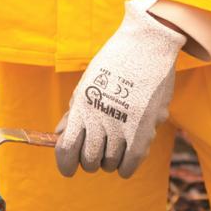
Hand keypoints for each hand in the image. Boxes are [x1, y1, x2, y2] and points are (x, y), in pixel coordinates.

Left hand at [55, 0, 185, 178]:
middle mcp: (101, 118)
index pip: (67, 149)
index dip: (64, 164)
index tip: (68, 168)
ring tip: (113, 147)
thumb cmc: (115, 61)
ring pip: (110, 163)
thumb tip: (60, 136)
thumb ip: (74, 112)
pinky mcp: (147, 126)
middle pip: (89, 160)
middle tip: (95, 151)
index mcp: (83, 106)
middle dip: (89, 160)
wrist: (149, 42)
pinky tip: (125, 159)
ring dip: (109, 160)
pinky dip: (126, 166)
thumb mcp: (88, 83)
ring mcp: (125, 124)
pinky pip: (132, 162)